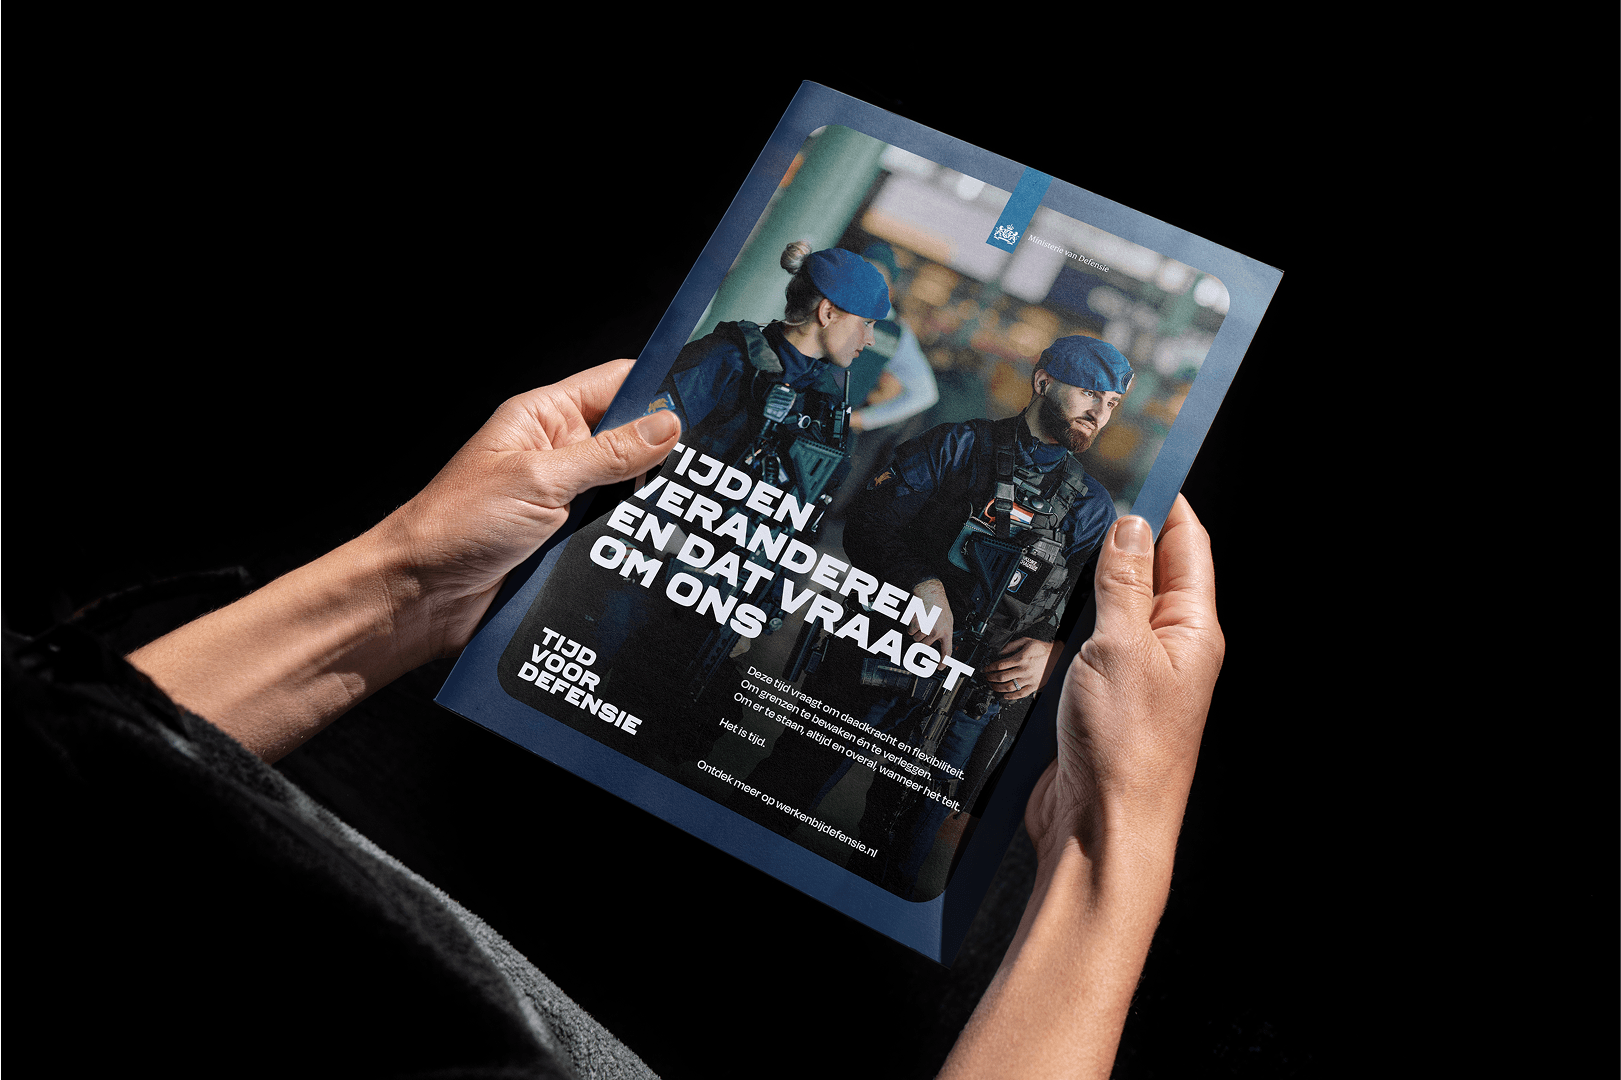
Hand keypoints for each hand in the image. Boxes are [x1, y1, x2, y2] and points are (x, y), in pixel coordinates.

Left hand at [129, 359, 681, 762]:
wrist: (415, 598)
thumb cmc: (454, 527)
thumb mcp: (541, 479)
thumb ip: (609, 453)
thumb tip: (667, 424)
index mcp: (544, 419)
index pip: (616, 384)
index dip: (662, 386)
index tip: (710, 395)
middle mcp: (556, 455)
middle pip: (632, 442)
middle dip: (670, 455)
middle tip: (719, 468)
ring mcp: (562, 502)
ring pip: (628, 494)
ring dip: (655, 505)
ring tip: (700, 511)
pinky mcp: (564, 546)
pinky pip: (613, 537)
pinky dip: (637, 543)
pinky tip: (665, 551)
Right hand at [906, 578, 953, 657]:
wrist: (930, 590)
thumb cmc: (938, 603)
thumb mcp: (947, 619)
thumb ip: (944, 632)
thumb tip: (941, 645)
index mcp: (947, 631)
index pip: (946, 652)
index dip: (943, 662)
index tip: (939, 667)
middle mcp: (937, 631)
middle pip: (924, 647)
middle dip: (922, 641)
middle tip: (924, 630)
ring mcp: (926, 628)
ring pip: (916, 639)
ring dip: (916, 632)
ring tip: (922, 620)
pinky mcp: (916, 624)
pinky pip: (910, 632)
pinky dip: (910, 626)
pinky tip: (917, 617)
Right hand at [940, 496, 1220, 1079]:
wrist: (1099, 833)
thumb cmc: (1125, 752)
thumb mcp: (1120, 647)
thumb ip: (1123, 583)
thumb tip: (1131, 525)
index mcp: (1192, 631)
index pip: (1186, 545)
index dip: (1164, 499)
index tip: (1137, 460)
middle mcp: (1168, 651)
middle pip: (1145, 572)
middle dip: (1114, 535)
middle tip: (1076, 493)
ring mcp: (1131, 677)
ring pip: (1107, 609)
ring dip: (1081, 582)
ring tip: (1047, 544)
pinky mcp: (1095, 700)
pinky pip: (1081, 646)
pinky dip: (1058, 624)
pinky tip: (1029, 609)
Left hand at [980, 637, 1052, 700]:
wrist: (1057, 656)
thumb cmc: (1042, 649)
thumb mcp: (1026, 641)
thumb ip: (1012, 645)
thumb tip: (1000, 651)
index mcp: (1021, 658)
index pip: (1000, 665)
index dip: (990, 668)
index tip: (986, 669)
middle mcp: (1024, 670)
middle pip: (1002, 677)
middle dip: (991, 678)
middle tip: (987, 678)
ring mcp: (1029, 679)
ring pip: (1009, 687)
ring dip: (998, 688)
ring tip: (992, 686)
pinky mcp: (1034, 686)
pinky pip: (1021, 694)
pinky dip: (1012, 696)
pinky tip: (1005, 696)